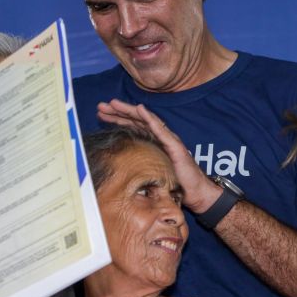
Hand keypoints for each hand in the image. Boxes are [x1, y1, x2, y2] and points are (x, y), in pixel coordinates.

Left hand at [97, 99, 221, 212]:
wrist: (196, 192)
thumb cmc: (175, 183)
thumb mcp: (151, 172)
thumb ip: (139, 164)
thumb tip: (118, 165)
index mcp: (152, 142)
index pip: (132, 126)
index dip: (117, 119)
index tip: (101, 114)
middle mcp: (159, 137)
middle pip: (136, 120)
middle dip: (118, 112)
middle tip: (101, 106)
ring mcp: (168, 139)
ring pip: (145, 120)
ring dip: (129, 111)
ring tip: (114, 104)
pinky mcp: (175, 145)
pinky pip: (160, 130)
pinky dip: (150, 118)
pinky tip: (140, 110)